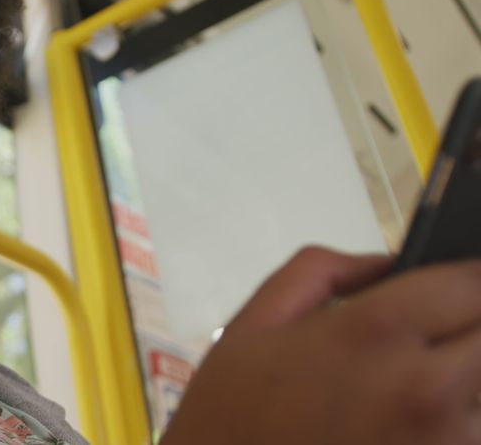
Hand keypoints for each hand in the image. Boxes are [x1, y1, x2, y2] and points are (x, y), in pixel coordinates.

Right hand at [160, 247, 480, 444]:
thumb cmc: (232, 412)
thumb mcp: (254, 322)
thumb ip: (319, 270)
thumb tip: (384, 263)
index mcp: (376, 331)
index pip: (473, 284)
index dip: (467, 281)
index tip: (451, 289)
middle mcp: (427, 385)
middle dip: (467, 329)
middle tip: (430, 338)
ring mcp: (444, 438)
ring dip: (466, 381)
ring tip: (413, 385)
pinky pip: (474, 432)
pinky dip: (455, 423)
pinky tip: (407, 423)